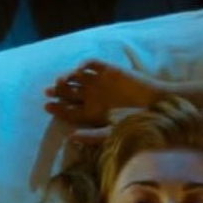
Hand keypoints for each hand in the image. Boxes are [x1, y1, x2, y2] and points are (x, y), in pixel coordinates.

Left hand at [44, 59, 161, 127]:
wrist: (155, 107)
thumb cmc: (135, 124)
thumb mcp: (112, 133)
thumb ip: (91, 136)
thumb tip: (70, 138)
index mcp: (90, 113)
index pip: (68, 110)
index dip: (56, 108)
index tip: (47, 106)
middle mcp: (92, 97)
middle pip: (68, 92)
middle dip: (57, 91)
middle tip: (49, 91)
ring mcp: (100, 82)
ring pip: (77, 77)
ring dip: (67, 77)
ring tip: (61, 80)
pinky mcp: (109, 70)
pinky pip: (92, 64)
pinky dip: (84, 64)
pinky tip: (78, 70)